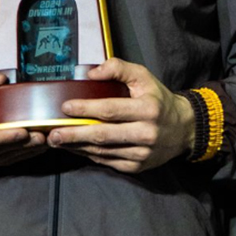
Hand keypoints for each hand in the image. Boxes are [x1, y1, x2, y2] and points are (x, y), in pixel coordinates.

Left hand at [47, 58, 195, 173]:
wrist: (183, 129)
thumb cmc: (158, 99)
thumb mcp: (143, 76)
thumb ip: (118, 68)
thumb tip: (91, 73)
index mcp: (148, 110)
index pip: (110, 110)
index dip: (86, 109)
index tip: (65, 107)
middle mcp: (146, 134)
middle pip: (103, 135)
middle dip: (74, 135)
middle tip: (53, 133)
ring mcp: (142, 154)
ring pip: (102, 151)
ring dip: (77, 146)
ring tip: (58, 140)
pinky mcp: (137, 167)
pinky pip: (107, 161)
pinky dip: (89, 155)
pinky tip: (76, 148)